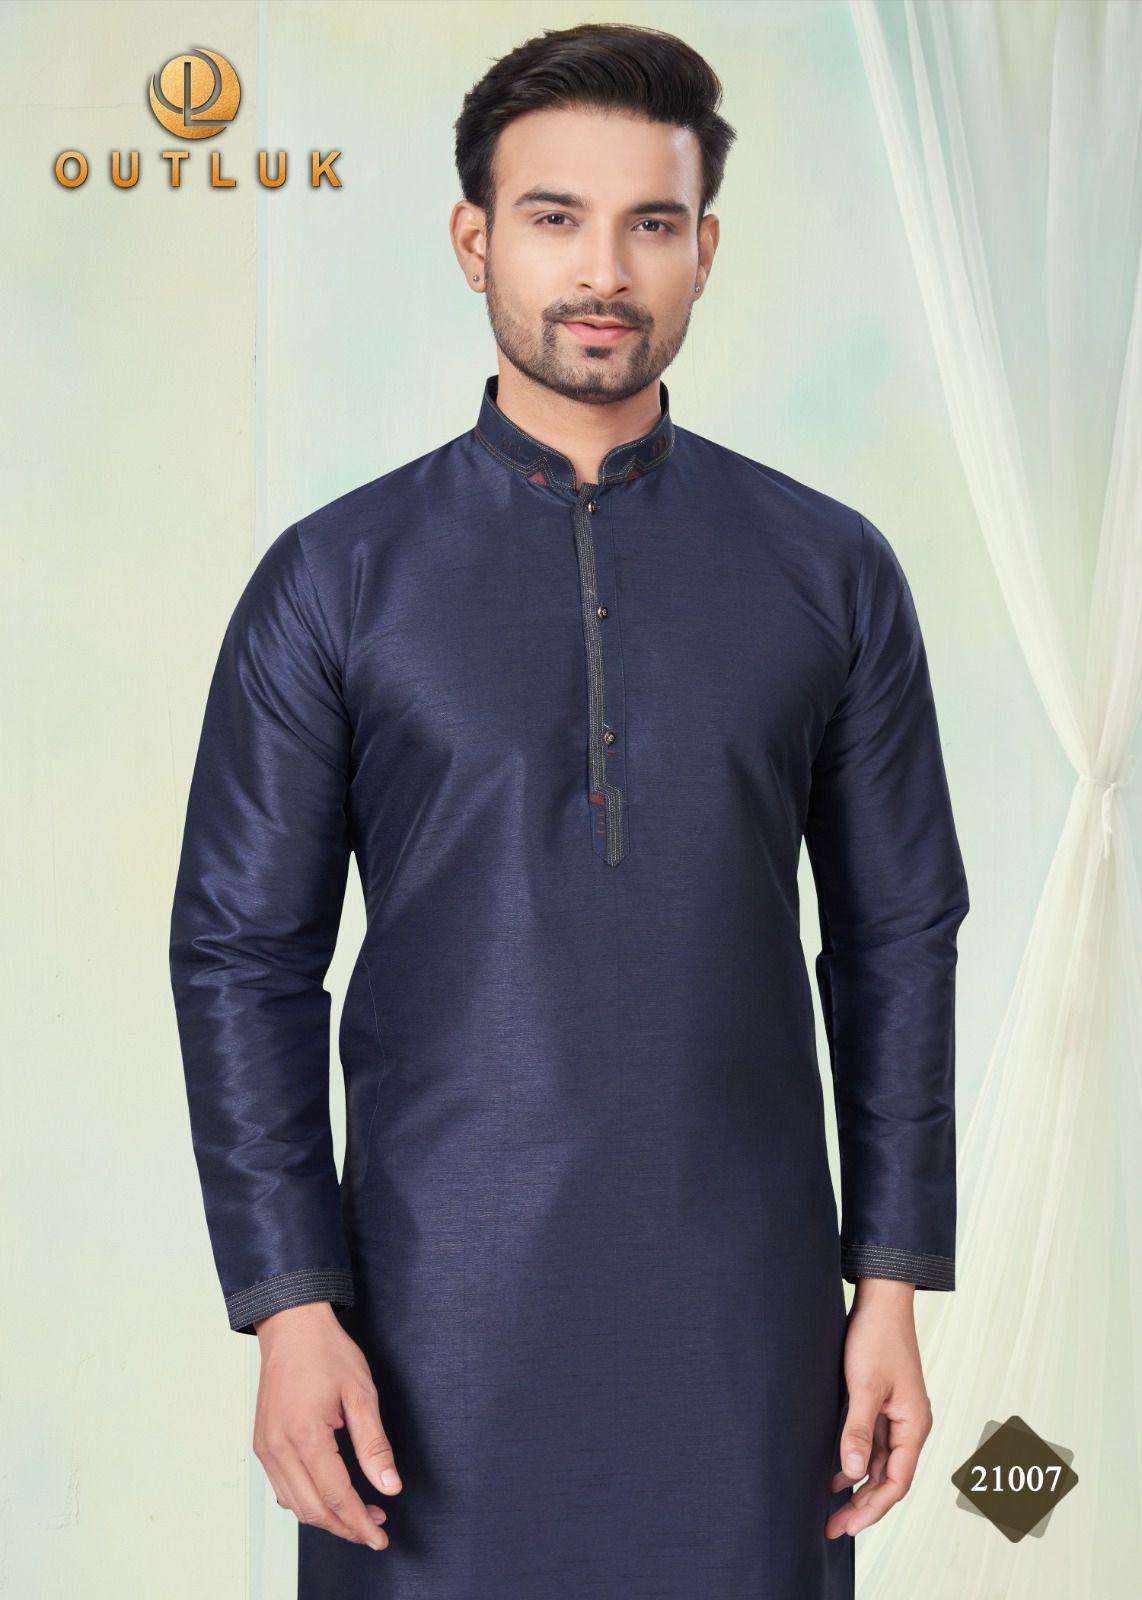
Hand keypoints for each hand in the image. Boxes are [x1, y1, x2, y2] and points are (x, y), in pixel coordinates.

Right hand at [251, 1299, 401, 1549]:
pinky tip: (328, 1497)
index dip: (361, 1522)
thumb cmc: (327, 1352)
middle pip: (313, 1509)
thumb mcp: (362, 1393)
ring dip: (327, 1517)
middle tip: (375, 1528)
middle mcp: (278, 1447)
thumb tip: (390, 1486)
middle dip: (346, 1527)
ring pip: (294, 1505)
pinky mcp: (262, 1444)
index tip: (381, 1536)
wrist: (292, 1326)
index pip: (336, 1496)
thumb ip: (374, 1444)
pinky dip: (305, 1502)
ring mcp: (266, 1447)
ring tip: (359, 1515)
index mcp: (305, 1435)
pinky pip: (282, 1488)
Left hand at [825, 1278, 932, 1539]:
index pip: (896, 1482)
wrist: (881, 1299)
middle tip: (832, 1528)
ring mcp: (897, 1414)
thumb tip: (854, 1474)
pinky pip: (872, 1443)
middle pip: (889, 1478)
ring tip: (831, 1509)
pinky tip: (835, 1473)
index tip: (845, 1526)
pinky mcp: (882, 1403)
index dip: (871, 1508)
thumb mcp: (862, 1386)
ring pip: (880, 1463)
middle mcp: (910, 1425)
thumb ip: (857, 1430)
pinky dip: (855, 1461)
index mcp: (913, 1425)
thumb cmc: (875, 1338)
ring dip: (858, 1486)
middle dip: (862, 1505)